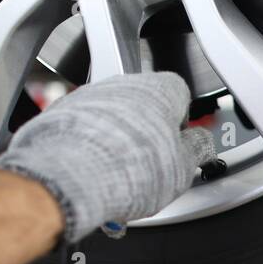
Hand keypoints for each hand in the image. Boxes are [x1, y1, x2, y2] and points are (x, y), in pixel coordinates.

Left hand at [0, 72, 214, 241]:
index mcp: (160, 90)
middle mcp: (123, 85)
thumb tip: (201, 145)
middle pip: (144, 104)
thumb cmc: (126, 169)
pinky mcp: (61, 114)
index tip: (181, 142)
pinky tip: (96, 174)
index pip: (181, 93)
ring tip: (122, 176)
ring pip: (112, 116)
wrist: (70, 178)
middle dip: (148, 132)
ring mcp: (89, 97)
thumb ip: (197, 150)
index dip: (183, 120)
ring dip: (119, 140)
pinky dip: (90, 146)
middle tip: (152, 164)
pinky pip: (84, 128)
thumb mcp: (182, 168)